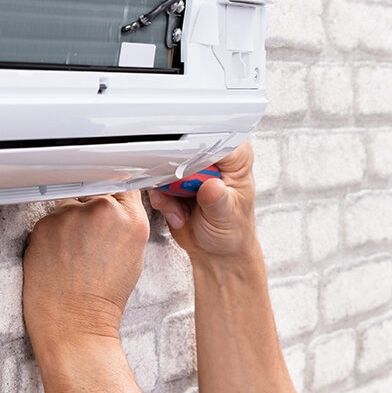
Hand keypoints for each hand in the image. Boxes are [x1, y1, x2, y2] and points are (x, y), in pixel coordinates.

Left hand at [21, 191, 150, 357]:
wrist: (75, 324)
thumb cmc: (102, 299)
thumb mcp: (132, 256)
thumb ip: (125, 224)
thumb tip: (114, 205)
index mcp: (131, 220)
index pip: (123, 184)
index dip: (113, 195)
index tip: (107, 203)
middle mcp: (103, 211)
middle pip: (94, 191)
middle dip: (89, 209)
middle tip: (87, 240)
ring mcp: (71, 216)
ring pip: (68, 204)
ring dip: (69, 221)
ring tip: (73, 254)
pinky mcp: (45, 224)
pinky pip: (49, 219)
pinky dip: (51, 234)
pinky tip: (58, 257)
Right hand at [148, 143, 258, 263]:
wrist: (216, 253)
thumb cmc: (232, 232)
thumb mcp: (228, 217)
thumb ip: (218, 200)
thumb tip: (211, 186)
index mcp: (235, 161)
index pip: (217, 139)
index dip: (199, 149)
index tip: (189, 168)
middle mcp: (213, 160)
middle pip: (185, 148)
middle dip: (178, 176)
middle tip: (185, 194)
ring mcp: (192, 170)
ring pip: (165, 165)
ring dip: (168, 192)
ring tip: (183, 211)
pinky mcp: (174, 181)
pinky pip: (156, 182)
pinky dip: (162, 201)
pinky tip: (178, 213)